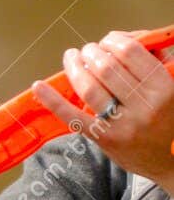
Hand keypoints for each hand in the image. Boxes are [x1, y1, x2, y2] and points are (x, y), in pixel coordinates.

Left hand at [33, 31, 173, 192]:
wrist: (171, 161)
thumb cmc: (168, 118)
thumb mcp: (172, 87)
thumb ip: (154, 62)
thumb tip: (128, 38)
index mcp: (164, 88)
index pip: (130, 52)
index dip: (113, 40)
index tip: (107, 41)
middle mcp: (144, 106)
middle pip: (106, 67)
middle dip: (91, 52)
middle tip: (87, 51)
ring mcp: (123, 125)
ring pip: (90, 88)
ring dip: (75, 67)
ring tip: (72, 57)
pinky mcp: (105, 140)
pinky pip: (74, 117)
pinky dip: (53, 100)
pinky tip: (39, 86)